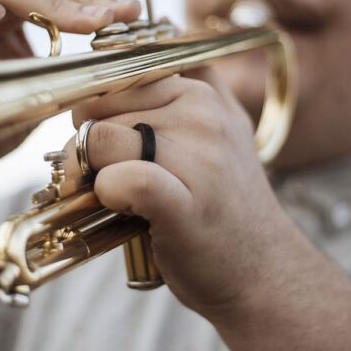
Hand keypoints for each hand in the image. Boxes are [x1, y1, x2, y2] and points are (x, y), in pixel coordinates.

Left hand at [67, 69, 301, 317]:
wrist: (265, 273)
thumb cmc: (223, 210)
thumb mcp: (216, 135)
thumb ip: (180, 97)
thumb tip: (110, 77)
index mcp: (202, 93)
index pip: (115, 78)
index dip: (94, 113)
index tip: (102, 146)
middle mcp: (203, 114)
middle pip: (100, 109)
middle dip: (85, 144)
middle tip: (102, 180)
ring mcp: (199, 157)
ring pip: (100, 140)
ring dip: (88, 173)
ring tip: (113, 198)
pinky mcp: (186, 203)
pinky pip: (121, 178)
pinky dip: (106, 193)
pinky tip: (122, 209)